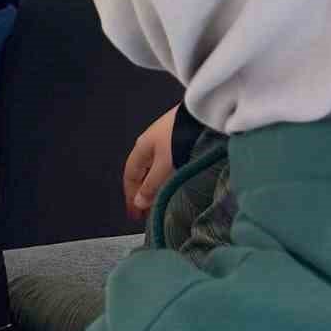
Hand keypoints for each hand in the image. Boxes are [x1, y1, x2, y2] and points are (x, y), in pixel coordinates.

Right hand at [123, 106, 178, 220]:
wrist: (200, 117)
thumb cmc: (179, 139)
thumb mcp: (164, 166)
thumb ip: (151, 186)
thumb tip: (138, 202)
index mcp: (141, 148)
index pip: (129, 175)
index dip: (130, 195)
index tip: (134, 214)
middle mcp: (148, 143)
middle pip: (139, 172)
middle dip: (140, 192)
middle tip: (145, 212)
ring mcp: (161, 140)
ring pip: (151, 168)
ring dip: (151, 185)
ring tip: (157, 202)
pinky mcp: (174, 139)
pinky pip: (161, 163)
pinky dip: (161, 177)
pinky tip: (168, 183)